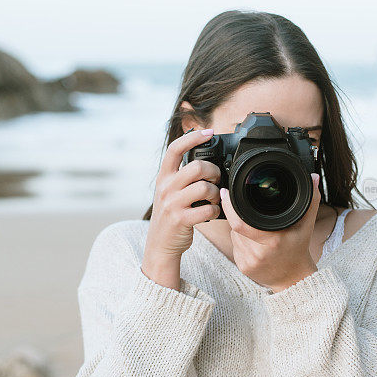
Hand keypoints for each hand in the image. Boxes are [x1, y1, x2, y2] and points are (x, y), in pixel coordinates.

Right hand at [141, 127, 221, 285]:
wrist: (160, 245)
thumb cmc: (172, 215)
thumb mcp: (170, 191)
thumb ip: (183, 176)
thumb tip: (207, 161)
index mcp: (164, 177)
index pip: (175, 148)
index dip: (193, 137)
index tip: (209, 131)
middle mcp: (165, 188)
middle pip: (196, 167)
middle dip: (213, 172)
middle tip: (216, 180)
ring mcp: (171, 204)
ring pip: (204, 188)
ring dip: (216, 194)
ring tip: (214, 200)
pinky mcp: (180, 219)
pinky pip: (207, 210)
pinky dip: (214, 211)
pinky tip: (211, 213)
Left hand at [219, 173, 320, 291]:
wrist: (294, 279)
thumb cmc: (299, 249)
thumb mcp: (307, 224)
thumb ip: (311, 199)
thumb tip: (313, 177)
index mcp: (272, 241)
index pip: (240, 222)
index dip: (230, 207)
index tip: (227, 193)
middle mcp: (258, 253)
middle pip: (237, 225)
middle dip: (241, 215)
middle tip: (251, 213)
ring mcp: (249, 261)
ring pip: (234, 234)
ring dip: (241, 227)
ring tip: (259, 230)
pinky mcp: (242, 267)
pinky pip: (235, 245)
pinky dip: (241, 239)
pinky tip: (255, 242)